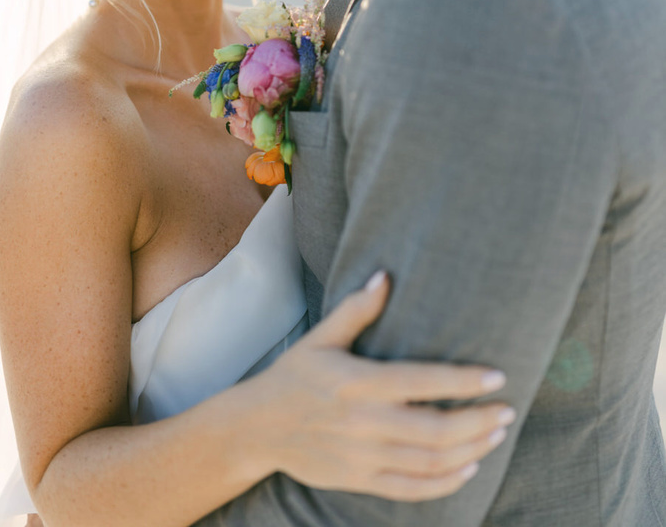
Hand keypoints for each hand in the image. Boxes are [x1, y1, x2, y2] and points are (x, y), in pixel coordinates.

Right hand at [254, 272, 514, 501]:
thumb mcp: (322, 337)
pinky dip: (445, 483)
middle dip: (479, 421)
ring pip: (429, 462)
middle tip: (508, 410)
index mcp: (356, 382)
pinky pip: (411, 489)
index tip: (497, 377)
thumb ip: (357, 309)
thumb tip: (386, 276)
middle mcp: (362, 422)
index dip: (463, 382)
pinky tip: (469, 468)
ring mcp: (361, 457)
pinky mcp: (359, 480)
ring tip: (496, 434)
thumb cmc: (295, 374)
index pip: (421, 382)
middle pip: (434, 430)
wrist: (258, 427)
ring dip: (470, 450)